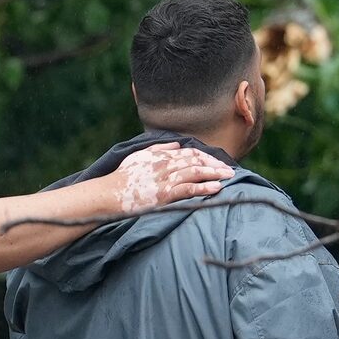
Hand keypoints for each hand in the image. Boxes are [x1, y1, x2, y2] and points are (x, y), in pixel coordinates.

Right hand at [111, 143, 235, 213]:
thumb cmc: (122, 177)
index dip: (206, 158)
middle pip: (196, 161)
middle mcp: (165, 165)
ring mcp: (165, 179)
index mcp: (161, 155)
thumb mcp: (139, 156)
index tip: (218, 163)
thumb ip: (159, 149)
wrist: (108, 193)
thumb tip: (177, 144)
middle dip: (215, 166)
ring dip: (214, 174)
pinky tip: (217, 189)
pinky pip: (188, 189)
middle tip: (230, 170)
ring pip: (195, 173)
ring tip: (229, 178)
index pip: (190, 153)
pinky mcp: (164, 194)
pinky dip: (204, 188)